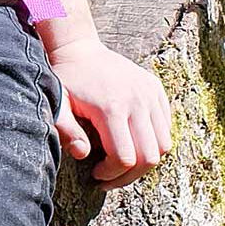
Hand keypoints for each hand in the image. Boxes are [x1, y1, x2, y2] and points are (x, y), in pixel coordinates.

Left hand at [45, 37, 171, 188]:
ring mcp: (150, 93)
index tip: (96, 174)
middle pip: (149, 157)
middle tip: (111, 177)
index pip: (125, 158)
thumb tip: (83, 154)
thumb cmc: (67, 80)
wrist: (79, 49)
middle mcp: (137, 100)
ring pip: (164, 145)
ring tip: (124, 163)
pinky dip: (154, 141)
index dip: (112, 174)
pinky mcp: (156, 88)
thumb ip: (66, 131)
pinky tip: (132, 141)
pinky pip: (166, 127)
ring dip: (146, 161)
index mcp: (111, 107)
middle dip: (130, 175)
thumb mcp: (58, 104)